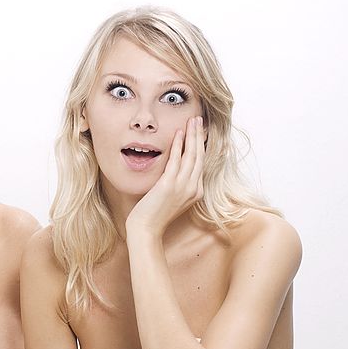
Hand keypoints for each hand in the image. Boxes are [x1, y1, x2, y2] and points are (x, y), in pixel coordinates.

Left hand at [126, 116, 204, 237]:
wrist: (146, 229)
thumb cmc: (154, 214)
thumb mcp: (171, 197)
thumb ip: (177, 183)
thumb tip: (174, 168)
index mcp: (196, 192)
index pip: (201, 163)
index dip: (200, 145)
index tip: (199, 131)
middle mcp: (193, 188)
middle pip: (200, 156)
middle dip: (199, 135)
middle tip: (198, 119)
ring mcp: (183, 187)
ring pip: (192, 155)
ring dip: (192, 135)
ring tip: (192, 120)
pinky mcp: (169, 185)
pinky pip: (176, 160)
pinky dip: (178, 145)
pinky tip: (178, 133)